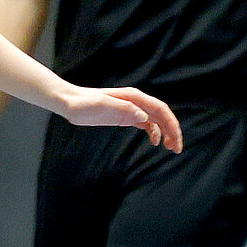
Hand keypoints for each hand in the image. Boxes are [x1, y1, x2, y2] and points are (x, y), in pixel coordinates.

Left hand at [60, 85, 183, 151]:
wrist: (69, 102)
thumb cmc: (83, 103)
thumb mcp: (102, 106)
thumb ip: (123, 110)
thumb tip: (144, 118)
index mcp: (133, 97)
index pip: (160, 109)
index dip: (171, 124)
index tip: (176, 140)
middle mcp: (135, 102)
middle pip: (162, 115)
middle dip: (173, 131)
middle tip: (177, 149)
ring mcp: (131, 109)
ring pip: (156, 120)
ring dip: (166, 133)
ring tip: (170, 148)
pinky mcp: (125, 117)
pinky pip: (146, 124)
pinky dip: (154, 133)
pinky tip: (155, 142)